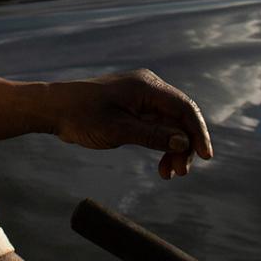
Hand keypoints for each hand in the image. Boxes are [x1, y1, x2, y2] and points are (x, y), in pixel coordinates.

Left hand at [50, 69, 213, 178]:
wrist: (54, 109)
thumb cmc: (82, 116)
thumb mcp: (118, 130)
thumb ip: (152, 135)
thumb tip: (183, 142)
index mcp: (147, 87)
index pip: (184, 108)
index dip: (198, 132)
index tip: (206, 156)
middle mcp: (148, 88)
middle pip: (180, 118)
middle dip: (184, 146)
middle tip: (180, 173)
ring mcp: (141, 98)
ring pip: (170, 125)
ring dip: (173, 149)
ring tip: (169, 174)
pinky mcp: (134, 109)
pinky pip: (156, 126)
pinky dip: (161, 144)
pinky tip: (161, 165)